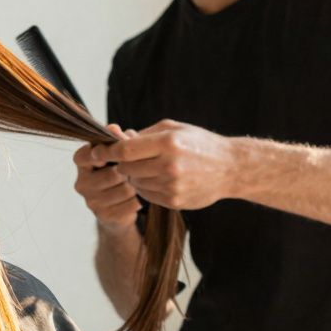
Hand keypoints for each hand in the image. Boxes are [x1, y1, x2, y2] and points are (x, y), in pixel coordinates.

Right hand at [73, 124, 141, 231]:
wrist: (117, 208)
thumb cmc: (117, 171)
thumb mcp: (117, 153)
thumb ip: (116, 140)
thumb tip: (114, 128)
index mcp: (81, 163)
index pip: (87, 154)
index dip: (105, 153)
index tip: (119, 154)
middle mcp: (81, 183)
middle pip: (114, 173)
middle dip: (129, 172)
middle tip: (134, 171)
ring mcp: (91, 202)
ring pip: (125, 189)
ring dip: (135, 186)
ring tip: (135, 184)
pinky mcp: (104, 216)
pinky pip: (130, 204)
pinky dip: (137, 200)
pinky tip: (134, 198)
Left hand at [90, 119, 237, 209]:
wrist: (230, 168)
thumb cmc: (199, 143)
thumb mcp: (173, 129)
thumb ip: (144, 134)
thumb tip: (116, 138)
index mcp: (168, 143)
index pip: (125, 150)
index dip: (109, 151)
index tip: (101, 151)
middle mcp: (169, 165)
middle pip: (127, 168)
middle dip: (122, 163)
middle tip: (127, 158)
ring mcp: (172, 186)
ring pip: (135, 183)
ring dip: (135, 176)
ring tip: (149, 167)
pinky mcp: (174, 201)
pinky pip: (147, 195)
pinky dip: (147, 187)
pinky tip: (159, 178)